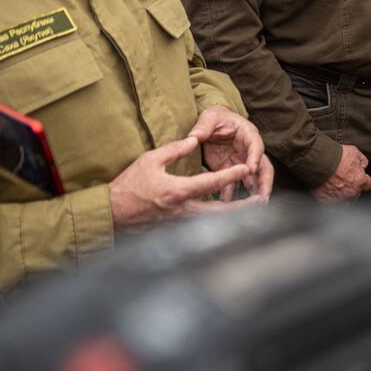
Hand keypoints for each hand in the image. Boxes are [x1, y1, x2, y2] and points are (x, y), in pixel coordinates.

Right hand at [108, 136, 255, 230]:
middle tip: (260, 200)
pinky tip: (226, 217)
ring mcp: (179, 223)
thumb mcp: (150, 160)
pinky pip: (200, 225)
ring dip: (232, 216)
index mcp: (178, 191)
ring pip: (213, 221)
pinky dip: (216, 221)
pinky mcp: (175, 229)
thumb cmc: (128, 185)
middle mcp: (183, 210)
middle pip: (221, 211)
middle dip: (243, 207)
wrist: (110, 213)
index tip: (247, 168)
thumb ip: (175, 150)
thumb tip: (194, 140)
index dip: (232, 174)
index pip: (212, 182)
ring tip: (249, 208)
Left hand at [189, 105, 271, 201]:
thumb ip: (203, 127)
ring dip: (252, 194)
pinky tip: (227, 208)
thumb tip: (194, 136)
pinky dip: (231, 197)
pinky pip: (233, 185)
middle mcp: (248, 151)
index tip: (250, 169)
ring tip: (251, 208)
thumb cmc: (216, 118)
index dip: (255, 158)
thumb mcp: (210, 117)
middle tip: (262, 197)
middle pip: (263, 168)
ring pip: (252, 180)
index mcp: (248, 134)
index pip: (256, 146)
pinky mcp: (230, 171)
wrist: (211, 124)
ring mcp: (241, 163)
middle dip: (264, 183)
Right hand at [312, 144, 370, 201]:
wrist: (317, 161)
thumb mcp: (354, 152)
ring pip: (346, 202)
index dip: (362, 180)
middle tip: (345, 180)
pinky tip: (329, 193)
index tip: (357, 177)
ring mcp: (339, 198)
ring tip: (337, 188)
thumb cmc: (334, 156)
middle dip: (353, 188)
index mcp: (360, 181)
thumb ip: (362, 161)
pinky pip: (332, 205)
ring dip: (343, 196)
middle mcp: (351, 192)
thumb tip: (364, 166)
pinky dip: (331, 200)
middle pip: (356, 194)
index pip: (367, 185)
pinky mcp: (327, 201)